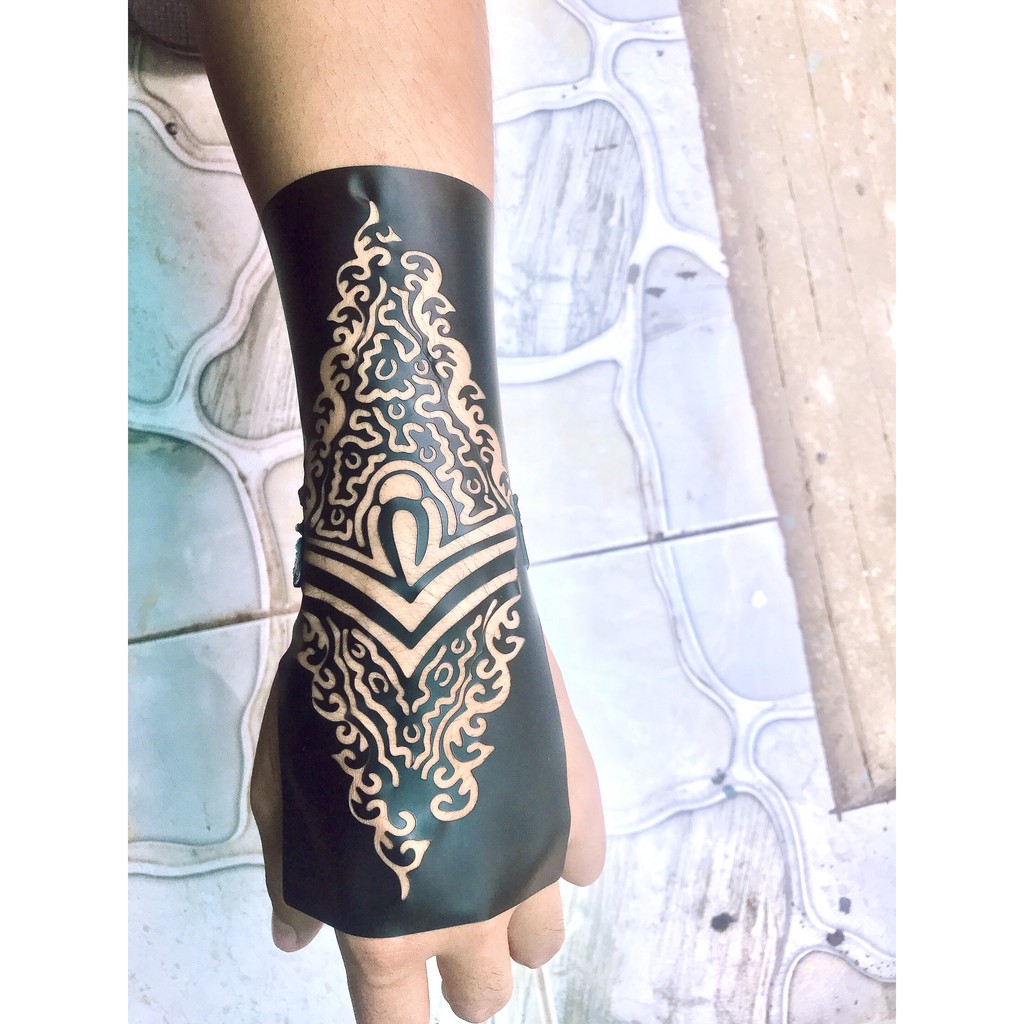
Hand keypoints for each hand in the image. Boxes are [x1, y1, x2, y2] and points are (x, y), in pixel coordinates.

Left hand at [250, 636, 604, 1022]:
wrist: (417, 612)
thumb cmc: (332, 702)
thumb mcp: (281, 792)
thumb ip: (293, 878)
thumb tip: (299, 937)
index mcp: (388, 926)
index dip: (397, 1020)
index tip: (396, 996)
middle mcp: (473, 913)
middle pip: (486, 995)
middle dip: (461, 974)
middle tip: (438, 914)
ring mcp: (536, 859)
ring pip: (544, 940)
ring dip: (514, 919)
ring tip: (485, 856)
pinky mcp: (577, 804)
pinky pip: (584, 864)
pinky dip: (558, 853)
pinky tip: (526, 808)